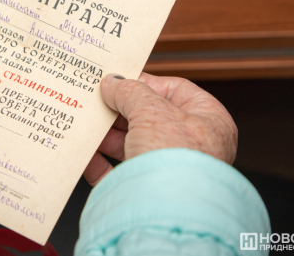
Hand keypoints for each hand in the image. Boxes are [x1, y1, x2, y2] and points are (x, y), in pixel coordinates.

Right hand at [84, 72, 237, 185]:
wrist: (169, 214)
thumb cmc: (177, 160)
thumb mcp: (151, 110)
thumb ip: (130, 92)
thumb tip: (113, 82)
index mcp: (208, 121)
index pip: (175, 90)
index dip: (144, 82)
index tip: (117, 80)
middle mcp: (192, 146)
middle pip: (149, 117)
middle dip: (120, 110)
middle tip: (96, 100)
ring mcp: (168, 170)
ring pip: (131, 144)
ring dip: (106, 134)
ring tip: (87, 123)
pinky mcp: (146, 192)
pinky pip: (118, 172)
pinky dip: (99, 161)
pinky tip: (85, 152)